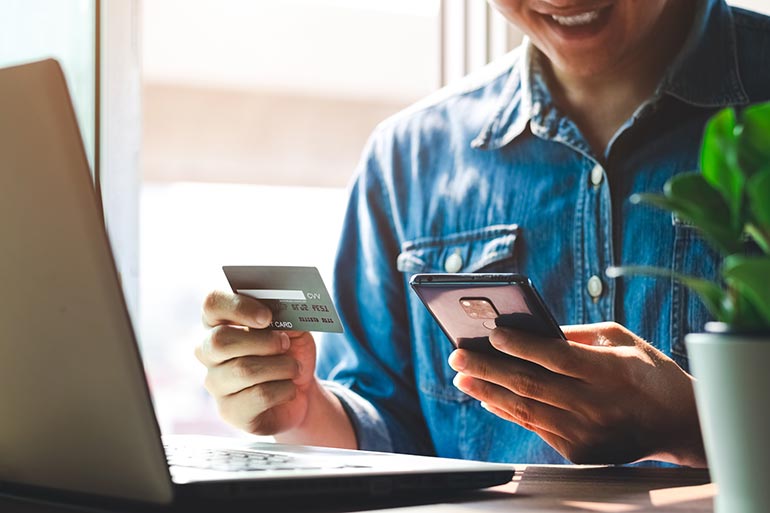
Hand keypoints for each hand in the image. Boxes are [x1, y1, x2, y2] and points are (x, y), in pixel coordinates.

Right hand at [196, 291, 318, 435]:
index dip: (238, 307)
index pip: (212, 305)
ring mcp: (215, 383)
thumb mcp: (293, 328)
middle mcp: (209, 352)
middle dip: (262, 341)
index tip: (267, 316)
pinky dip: (284, 390)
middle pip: (219, 340)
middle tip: (284, 343)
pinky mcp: (229, 411)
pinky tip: (289, 389)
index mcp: (220, 323)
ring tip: (294, 368)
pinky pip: (258, 396)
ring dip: (281, 366)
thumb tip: (280, 310)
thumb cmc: (291, 353)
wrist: (302, 393)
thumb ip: (284, 315)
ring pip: (243, 370)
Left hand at [448, 322, 705, 466]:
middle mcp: (597, 405)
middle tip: (457, 355)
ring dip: (488, 393)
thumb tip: (532, 329)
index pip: (555, 356)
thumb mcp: (623, 340)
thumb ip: (578, 334)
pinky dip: (508, 412)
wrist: (680, 424)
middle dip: (488, 368)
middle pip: (531, 384)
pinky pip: (535, 428)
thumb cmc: (650, 372)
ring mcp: (588, 433)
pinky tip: (488, 399)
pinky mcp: (581, 452)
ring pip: (526, 410)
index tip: (491, 333)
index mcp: (611, 371)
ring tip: (461, 378)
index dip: (520, 345)